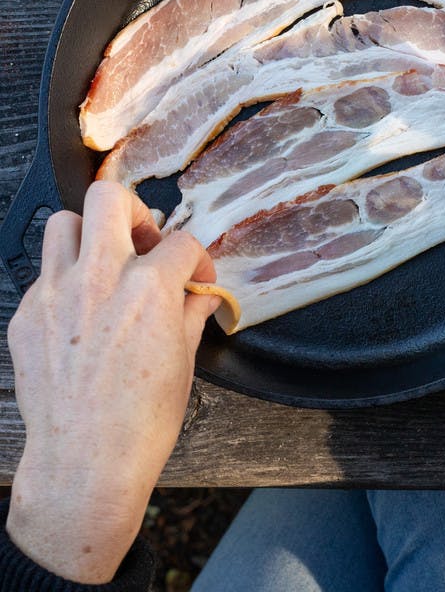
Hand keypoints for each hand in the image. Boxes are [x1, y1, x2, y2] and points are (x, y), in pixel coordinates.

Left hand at [6, 181, 218, 582]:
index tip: (197, 279)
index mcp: (148, 288)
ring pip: (64, 223)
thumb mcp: (183, 361)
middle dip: (135, 211)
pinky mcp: (26, 315)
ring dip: (91, 235)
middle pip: (109, 199)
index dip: (198, 260)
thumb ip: (191, 314)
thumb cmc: (140, 420)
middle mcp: (99, 279)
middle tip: (145, 239)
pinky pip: (44, 272)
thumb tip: (200, 297)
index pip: (182, 242)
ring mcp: (55, 293)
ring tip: (106, 263)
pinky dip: (66, 278)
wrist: (86, 463)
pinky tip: (81, 309)